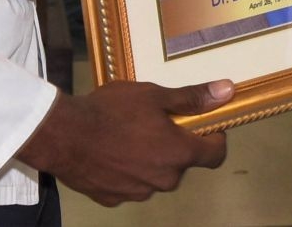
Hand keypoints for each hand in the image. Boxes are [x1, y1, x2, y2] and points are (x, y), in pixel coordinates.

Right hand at [17, 78, 234, 206]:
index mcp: (179, 154)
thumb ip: (192, 98)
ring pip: (154, 176)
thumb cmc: (112, 111)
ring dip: (149, 160)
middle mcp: (163, 180)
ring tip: (127, 136)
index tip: (202, 124)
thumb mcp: (155, 95)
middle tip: (154, 123)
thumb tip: (227, 91)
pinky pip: (129, 184)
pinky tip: (110, 153)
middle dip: (174, 146)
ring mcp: (137, 193)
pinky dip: (126, 171)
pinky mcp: (113, 199)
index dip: (214, 138)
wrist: (64, 135)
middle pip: (181, 164)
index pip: (215, 155)